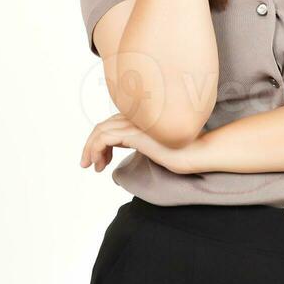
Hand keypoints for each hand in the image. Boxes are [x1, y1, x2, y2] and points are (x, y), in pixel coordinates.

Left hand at [79, 112, 201, 175]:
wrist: (196, 154)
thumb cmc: (180, 154)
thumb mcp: (154, 147)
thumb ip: (138, 142)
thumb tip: (121, 149)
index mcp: (141, 117)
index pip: (112, 124)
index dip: (101, 143)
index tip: (102, 162)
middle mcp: (136, 116)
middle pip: (104, 126)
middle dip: (91, 145)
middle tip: (87, 164)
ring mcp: (135, 123)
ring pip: (100, 131)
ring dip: (90, 149)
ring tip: (92, 167)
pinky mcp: (133, 133)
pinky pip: (104, 137)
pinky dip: (95, 149)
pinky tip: (98, 163)